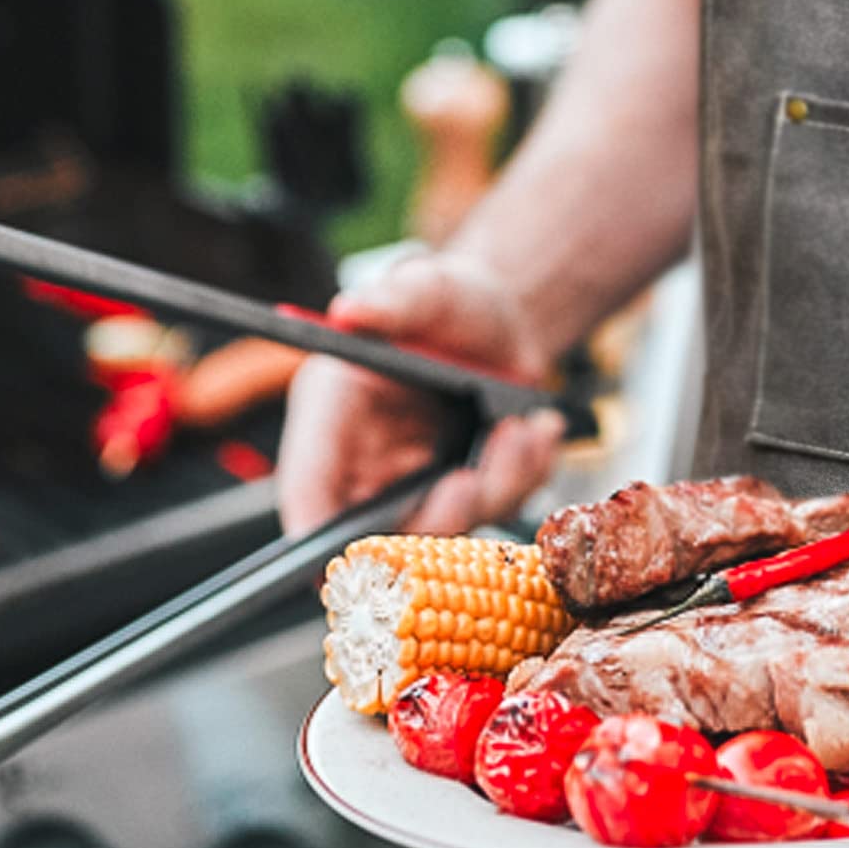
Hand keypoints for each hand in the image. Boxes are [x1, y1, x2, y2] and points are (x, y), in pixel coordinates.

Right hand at [276, 250, 563, 536]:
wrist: (503, 317)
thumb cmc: (445, 301)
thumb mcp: (424, 289)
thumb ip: (392, 301)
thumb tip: (349, 310)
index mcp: (332, 419)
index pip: (308, 497)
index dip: (320, 540)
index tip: (360, 558)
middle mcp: (371, 464)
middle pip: (383, 537)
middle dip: (432, 519)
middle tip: (468, 481)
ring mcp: (422, 486)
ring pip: (452, 529)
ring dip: (497, 485)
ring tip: (521, 427)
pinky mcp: (472, 492)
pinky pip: (502, 508)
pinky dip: (528, 474)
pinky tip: (540, 428)